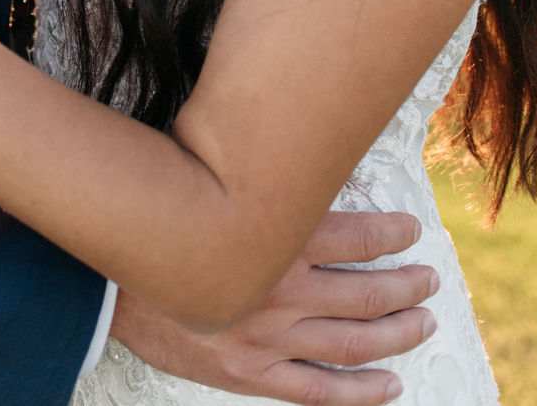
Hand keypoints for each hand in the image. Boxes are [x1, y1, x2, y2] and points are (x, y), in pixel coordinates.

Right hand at [110, 210, 437, 404]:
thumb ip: (254, 180)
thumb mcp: (206, 185)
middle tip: (429, 279)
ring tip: (423, 323)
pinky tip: (389, 384)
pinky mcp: (251, 372)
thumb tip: (293, 154)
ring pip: (354, 341)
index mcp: (274, 237)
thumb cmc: (158, 223)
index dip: (391, 234)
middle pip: (366, 292)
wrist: (108, 282)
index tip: (410, 231)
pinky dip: (360, 391)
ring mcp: (269, 336)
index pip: (355, 235)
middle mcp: (281, 288)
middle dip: (406, 286)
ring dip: (397, 333)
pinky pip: (319, 389)